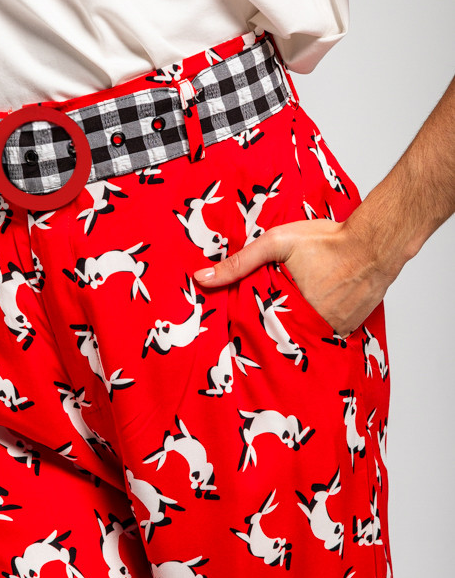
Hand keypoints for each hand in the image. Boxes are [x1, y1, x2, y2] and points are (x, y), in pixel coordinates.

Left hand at [193, 219, 393, 338]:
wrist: (375, 243)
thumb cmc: (328, 240)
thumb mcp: (276, 243)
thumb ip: (240, 262)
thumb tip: (201, 278)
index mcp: (291, 312)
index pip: (260, 333)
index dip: (250, 333)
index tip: (238, 337)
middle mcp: (314, 327)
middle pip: (284, 336)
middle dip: (272, 332)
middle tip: (261, 329)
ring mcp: (335, 330)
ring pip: (307, 337)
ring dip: (296, 330)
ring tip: (287, 319)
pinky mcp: (351, 327)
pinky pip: (328, 334)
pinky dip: (319, 326)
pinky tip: (315, 312)